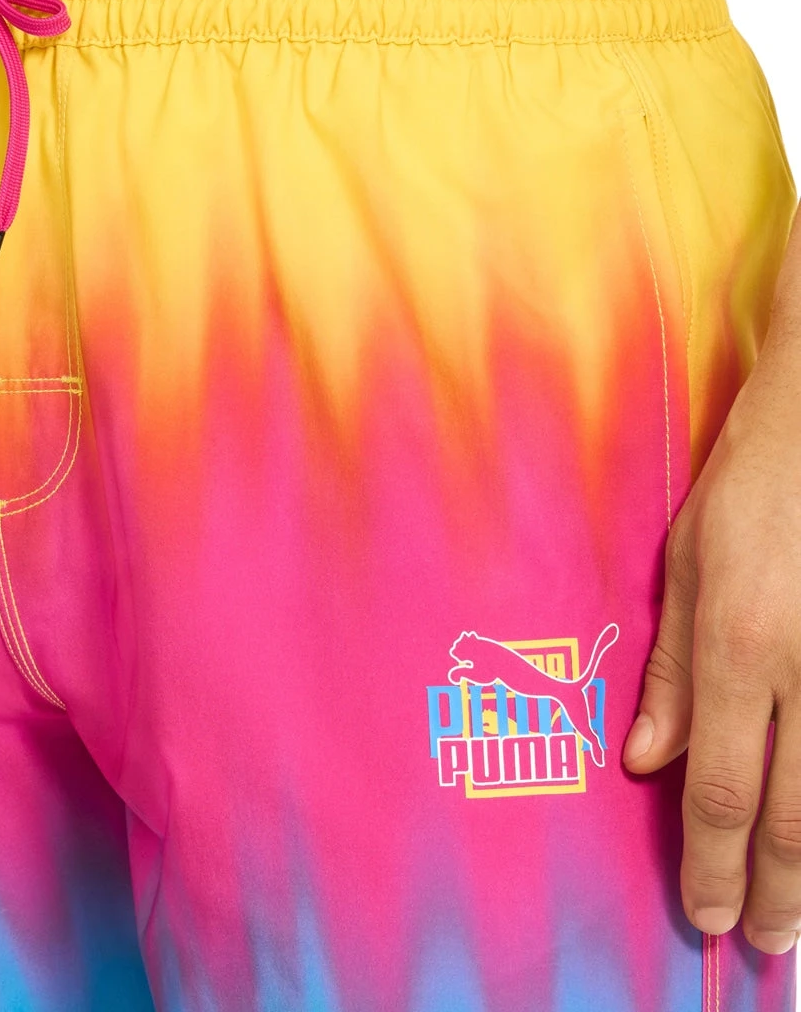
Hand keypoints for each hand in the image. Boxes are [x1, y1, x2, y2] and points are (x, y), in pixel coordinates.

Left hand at [623, 219, 800, 955]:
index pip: (723, 788)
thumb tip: (647, 762)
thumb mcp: (686, 567)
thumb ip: (673, 672)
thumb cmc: (749, 487)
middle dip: (778, 894)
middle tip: (763, 945)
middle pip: (799, 817)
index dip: (714, 863)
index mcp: (740, 645)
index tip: (706, 917)